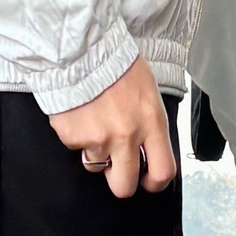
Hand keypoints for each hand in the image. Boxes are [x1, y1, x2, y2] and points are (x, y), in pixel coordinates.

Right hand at [50, 57, 176, 198]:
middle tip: (116, 170)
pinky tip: (79, 114)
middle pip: (124, 185)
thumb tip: (149, 149)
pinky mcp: (73, 138)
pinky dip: (76, 135)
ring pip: (96, 166)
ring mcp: (97, 140)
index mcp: (151, 123)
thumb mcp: (148, 93)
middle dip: (120, 182)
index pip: (163, 170)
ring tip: (94, 124)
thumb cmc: (117, 65)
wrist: (82, 50)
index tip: (148, 182)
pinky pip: (75, 147)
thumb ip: (150, 125)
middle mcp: (126, 137)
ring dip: (96, 152)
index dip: (155, 183)